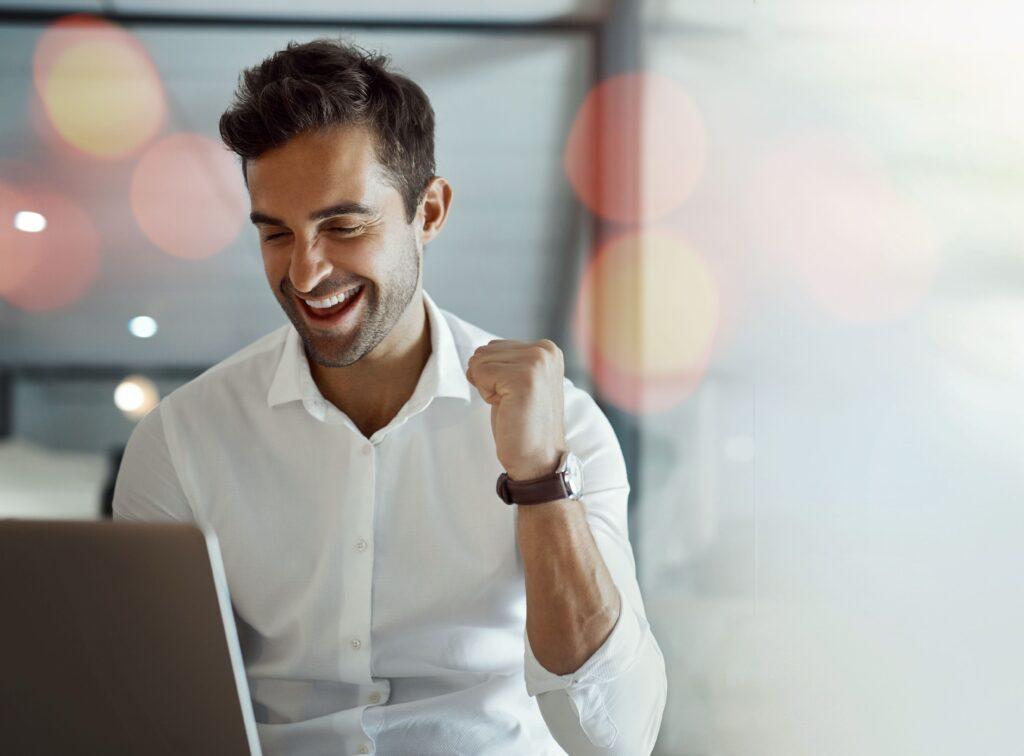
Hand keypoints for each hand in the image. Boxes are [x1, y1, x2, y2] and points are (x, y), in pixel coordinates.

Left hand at [466, 339, 566, 480]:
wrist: (538, 459)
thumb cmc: (523, 424)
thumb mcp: (517, 382)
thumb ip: (505, 362)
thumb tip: (476, 353)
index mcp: (546, 348)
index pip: (492, 346)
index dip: (493, 376)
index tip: (515, 396)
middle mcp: (545, 350)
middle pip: (483, 351)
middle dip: (488, 380)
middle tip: (512, 403)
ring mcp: (537, 362)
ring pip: (479, 361)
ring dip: (488, 388)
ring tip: (512, 405)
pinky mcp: (525, 377)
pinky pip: (480, 373)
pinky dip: (487, 395)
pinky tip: (509, 408)